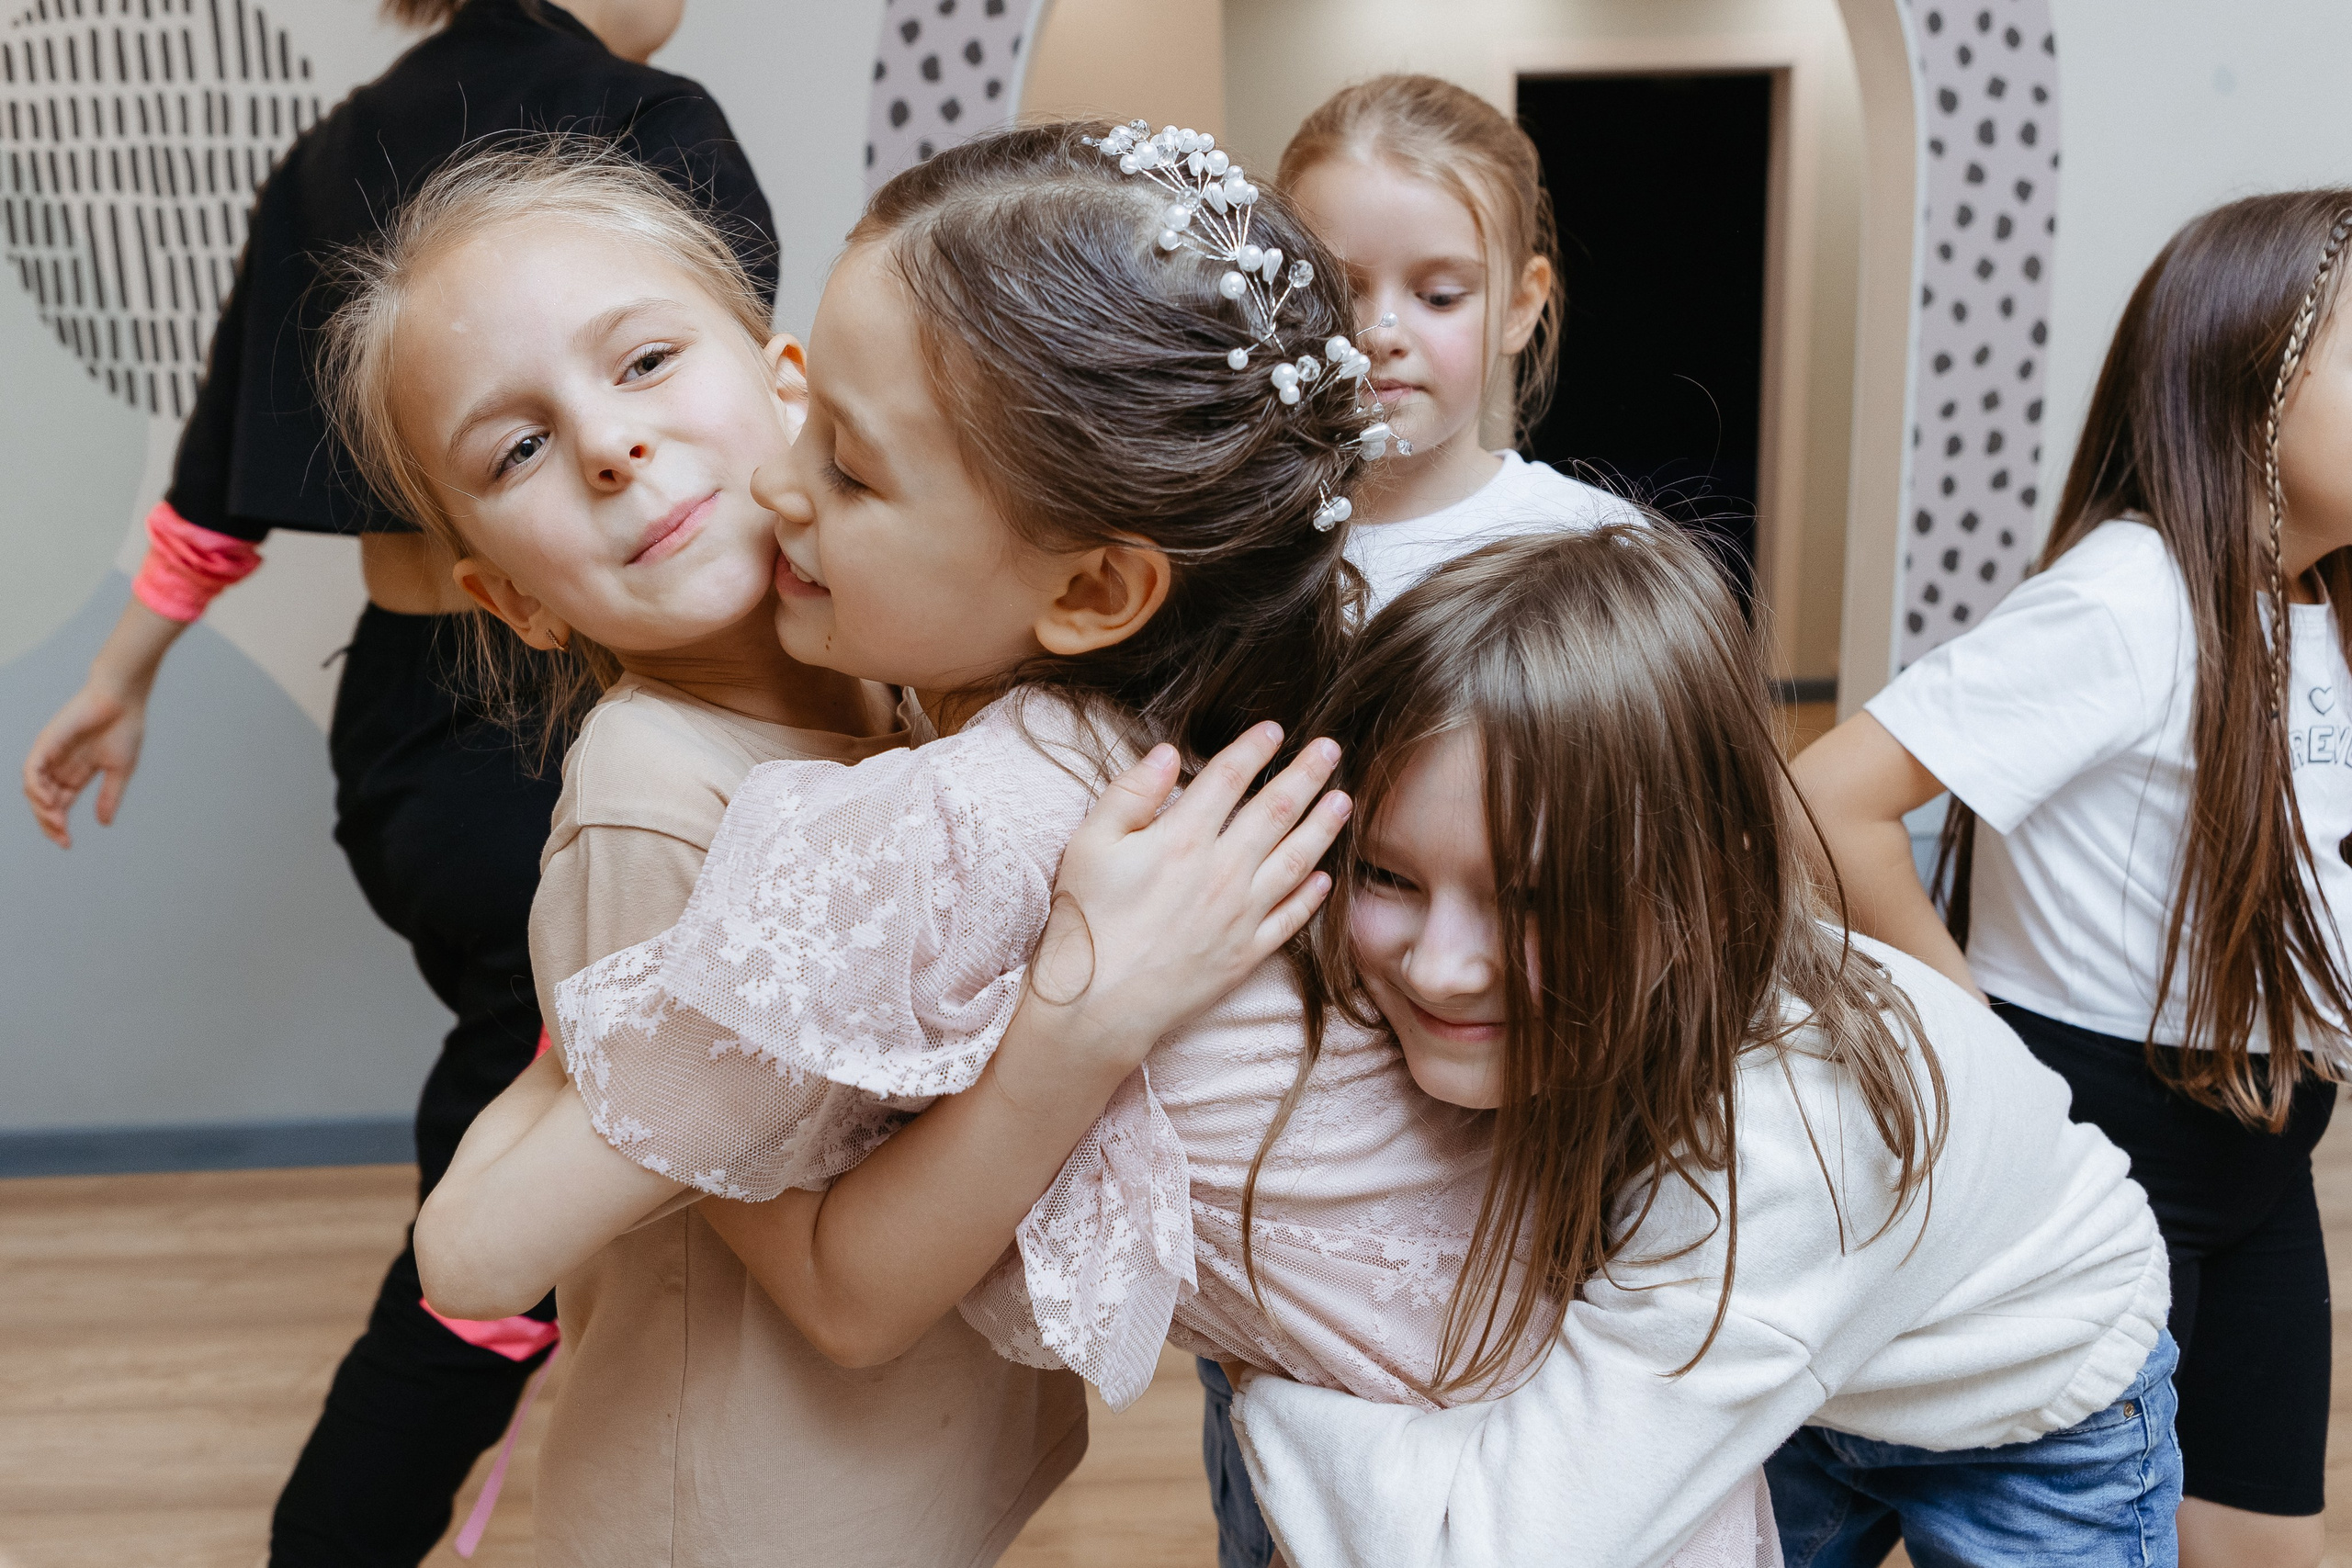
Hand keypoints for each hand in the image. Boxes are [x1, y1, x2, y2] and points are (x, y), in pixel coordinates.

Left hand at [24, 679, 147, 848]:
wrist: (123, 700)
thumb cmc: (125, 728)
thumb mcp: (120, 771)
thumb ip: (110, 796)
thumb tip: (103, 823)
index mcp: (77, 772)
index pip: (60, 804)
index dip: (59, 825)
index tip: (66, 844)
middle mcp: (60, 765)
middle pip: (44, 800)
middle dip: (49, 822)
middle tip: (61, 837)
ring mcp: (50, 754)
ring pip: (34, 788)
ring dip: (41, 809)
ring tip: (56, 822)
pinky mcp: (46, 743)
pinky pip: (31, 771)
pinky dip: (35, 788)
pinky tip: (46, 802)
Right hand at [1015, 724, 1348, 1087]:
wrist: (1098, 1005)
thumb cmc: (1086, 921)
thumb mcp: (1089, 844)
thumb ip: (1130, 793)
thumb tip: (1168, 753)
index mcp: (1182, 838)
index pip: (1228, 778)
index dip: (1254, 749)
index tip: (1274, 730)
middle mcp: (1222, 871)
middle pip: (1276, 810)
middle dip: (1307, 774)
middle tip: (1331, 749)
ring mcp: (1240, 914)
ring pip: (1295, 859)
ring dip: (1323, 826)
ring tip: (1344, 800)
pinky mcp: (1246, 955)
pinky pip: (1290, 918)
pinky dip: (1311, 896)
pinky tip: (1324, 879)